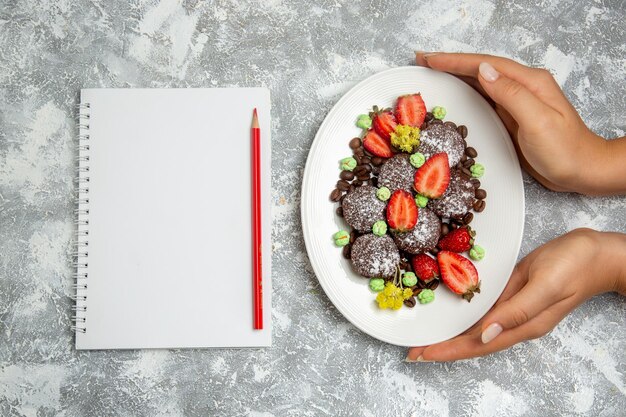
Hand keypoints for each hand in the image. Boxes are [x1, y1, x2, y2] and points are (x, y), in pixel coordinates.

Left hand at [406, 228, 625, 361]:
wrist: (598, 252)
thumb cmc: (575, 265)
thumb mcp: (545, 285)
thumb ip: (516, 311)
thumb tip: (485, 334)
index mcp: (523, 324)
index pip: (477, 345)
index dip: (448, 350)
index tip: (421, 353)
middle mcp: (516, 321)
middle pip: (473, 342)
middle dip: (443, 347)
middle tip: (414, 350)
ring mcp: (515, 309)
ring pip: (477, 329)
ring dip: (451, 335)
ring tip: (426, 338)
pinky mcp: (515, 294)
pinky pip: (485, 312)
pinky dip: (465, 317)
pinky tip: (453, 316)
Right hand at [415, 52, 625, 195]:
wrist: (582, 170)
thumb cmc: (565, 149)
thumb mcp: (538, 121)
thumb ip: (511, 94)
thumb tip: (484, 71)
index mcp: (529, 83)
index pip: (486, 65)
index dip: (455, 61)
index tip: (430, 59)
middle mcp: (523, 87)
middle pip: (481, 68)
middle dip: (451, 63)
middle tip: (424, 61)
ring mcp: (518, 102)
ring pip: (481, 81)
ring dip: (456, 75)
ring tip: (433, 71)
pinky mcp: (513, 116)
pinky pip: (485, 98)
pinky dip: (466, 91)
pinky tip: (456, 92)